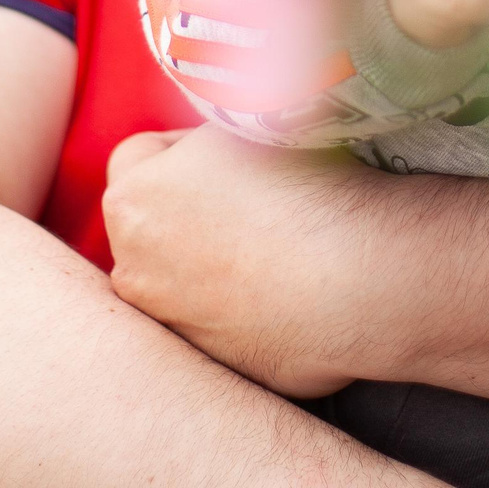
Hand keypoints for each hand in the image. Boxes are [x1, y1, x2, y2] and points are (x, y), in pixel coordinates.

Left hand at [102, 125, 368, 396]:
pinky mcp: (214, 366)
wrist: (357, 278)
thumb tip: (206, 143)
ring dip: (212, 256)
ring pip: (181, 274)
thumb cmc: (301, 186)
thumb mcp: (242, 121)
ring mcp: (172, 325)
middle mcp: (135, 271)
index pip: (141, 155)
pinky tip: (289, 284)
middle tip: (254, 194)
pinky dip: (242, 300)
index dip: (187, 145)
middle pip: (152, 220)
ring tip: (276, 242)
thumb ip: (205, 135)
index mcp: (131, 202)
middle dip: (190, 204)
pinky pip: (218, 318)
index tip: (235, 149)